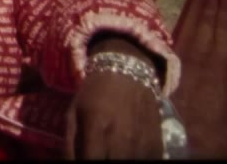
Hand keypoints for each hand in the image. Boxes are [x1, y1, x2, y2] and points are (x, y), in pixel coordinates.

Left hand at [65, 38, 163, 159]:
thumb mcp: (73, 113)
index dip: (87, 162)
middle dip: (102, 162)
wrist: (130, 72)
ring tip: (111, 151)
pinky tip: (127, 151)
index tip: (86, 158)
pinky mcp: (156, 146)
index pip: (90, 162)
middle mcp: (122, 138)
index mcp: (97, 127)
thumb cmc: (95, 93)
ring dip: (119, 160)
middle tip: (98, 153)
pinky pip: (146, 162)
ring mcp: (142, 143)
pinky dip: (135, 159)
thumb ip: (69, 146)